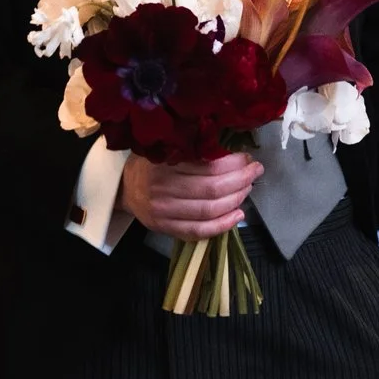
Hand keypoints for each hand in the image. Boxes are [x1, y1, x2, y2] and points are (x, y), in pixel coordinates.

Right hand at [121, 150, 260, 239]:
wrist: (124, 189)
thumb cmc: (150, 163)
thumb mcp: (166, 147)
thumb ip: (192, 149)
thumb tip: (230, 148)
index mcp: (164, 164)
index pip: (207, 166)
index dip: (233, 163)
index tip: (246, 157)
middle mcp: (163, 189)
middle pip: (212, 190)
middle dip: (240, 180)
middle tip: (255, 171)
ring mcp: (165, 212)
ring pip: (209, 211)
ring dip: (236, 200)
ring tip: (248, 188)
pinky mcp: (167, 229)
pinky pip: (199, 231)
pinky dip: (223, 225)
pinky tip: (238, 214)